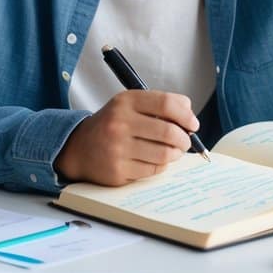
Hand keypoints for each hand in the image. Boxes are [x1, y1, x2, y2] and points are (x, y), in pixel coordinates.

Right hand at [54, 90, 198, 185]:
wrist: (79, 148)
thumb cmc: (113, 124)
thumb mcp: (129, 105)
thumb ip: (158, 104)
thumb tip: (189, 113)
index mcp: (126, 101)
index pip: (166, 104)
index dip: (186, 115)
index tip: (193, 124)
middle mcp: (120, 123)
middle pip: (168, 131)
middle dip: (184, 139)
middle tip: (185, 142)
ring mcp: (118, 149)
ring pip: (164, 154)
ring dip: (175, 154)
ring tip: (173, 151)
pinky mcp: (118, 171)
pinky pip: (153, 170)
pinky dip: (161, 165)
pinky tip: (155, 160)